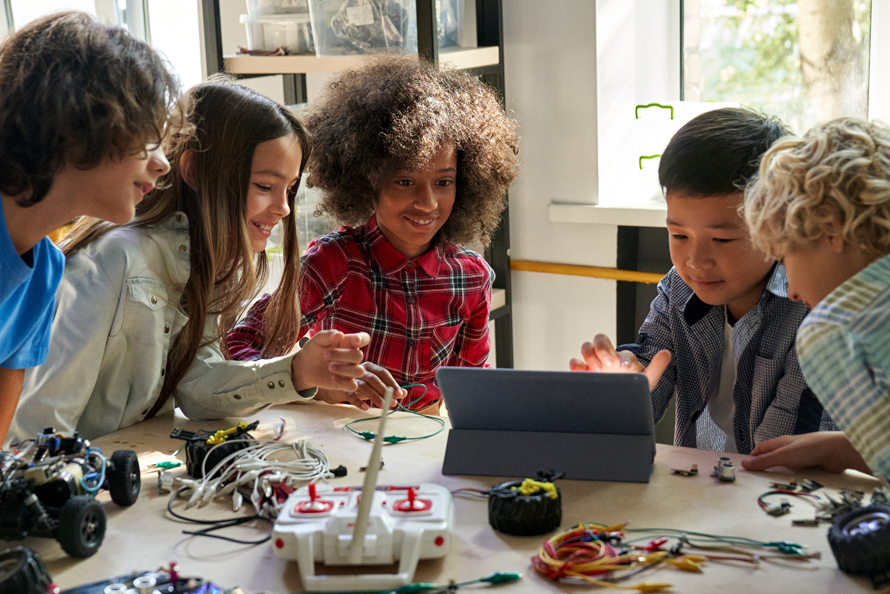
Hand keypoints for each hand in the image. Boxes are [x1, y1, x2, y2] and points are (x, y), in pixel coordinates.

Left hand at [290, 330, 369, 392]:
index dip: (363, 339)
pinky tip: (332, 378)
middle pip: (359, 355)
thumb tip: (340, 334)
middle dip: (343, 355)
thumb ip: (328, 335)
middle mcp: (352, 356)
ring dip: (344, 369)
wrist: (304, 366)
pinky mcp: (345, 383)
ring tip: (329, 367)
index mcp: (348, 343)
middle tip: (325, 354)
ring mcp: (350, 370)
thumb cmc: (314, 349)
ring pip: (359, 371)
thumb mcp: (318, 340)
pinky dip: (344, 382)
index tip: (355, 339)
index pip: (364, 339)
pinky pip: (353, 386)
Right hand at [313, 363, 406, 410]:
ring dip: (375, 398)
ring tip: (383, 408)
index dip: (392, 383)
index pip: (383, 372)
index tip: (400, 394)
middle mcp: (359, 369)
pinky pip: (350, 394)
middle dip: (385, 392)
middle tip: (393, 404)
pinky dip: (358, 401)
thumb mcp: (373, 385)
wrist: (333, 385)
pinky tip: (366, 408)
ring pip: (364, 386)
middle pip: (374, 379)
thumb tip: (404, 394)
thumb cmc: (358, 384)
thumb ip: (387, 388)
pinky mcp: (341, 387)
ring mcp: (349, 377)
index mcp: (369, 366)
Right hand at [569, 334, 670, 391]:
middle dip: (603, 349)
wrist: (619, 403)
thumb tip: (667, 353)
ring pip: (586, 347)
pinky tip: (580, 372)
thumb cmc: (632, 388)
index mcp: (623, 358)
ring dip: (590, 355)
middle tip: (607, 363)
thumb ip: (656, 367)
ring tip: (597, 369)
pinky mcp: (583, 372)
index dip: (623, 356)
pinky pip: (575, 362)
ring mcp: (594, 363)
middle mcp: (607, 357)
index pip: (622, 350)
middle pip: (600, 339)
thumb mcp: (646, 380)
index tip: (624, 365)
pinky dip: (575, 365)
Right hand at [741, 432, 871, 473]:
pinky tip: (792, 486)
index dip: (754, 456)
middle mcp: (790, 449)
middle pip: (774, 458)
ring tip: (773, 487)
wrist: (838, 451)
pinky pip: (799, 474)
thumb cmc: (809, 448)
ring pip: (787, 468)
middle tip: (756, 480)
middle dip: (766, 467)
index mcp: (780, 443)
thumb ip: (764, 461)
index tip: (746, 466)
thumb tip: (744, 463)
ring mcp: (802, 458)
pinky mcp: (812, 466)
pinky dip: (794, 479)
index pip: (762, 448)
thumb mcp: (782, 455)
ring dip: (781, 475)